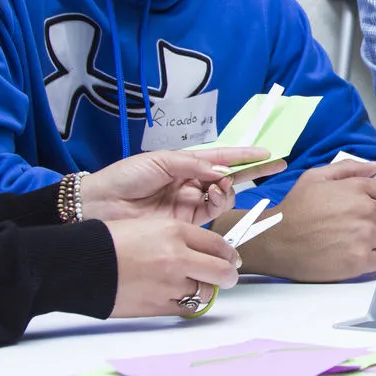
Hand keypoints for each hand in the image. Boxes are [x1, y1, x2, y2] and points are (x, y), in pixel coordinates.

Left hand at [77, 147, 282, 225]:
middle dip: (252, 171)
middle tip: (273, 165)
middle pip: (229, 177)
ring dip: (230, 187)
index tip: (267, 152)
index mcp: (184, 164)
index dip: (244, 155)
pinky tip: (216, 194)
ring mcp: (190, 203)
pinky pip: (212, 214)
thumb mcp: (160, 161)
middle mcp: (191, 183)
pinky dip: (220, 203)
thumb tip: (222, 170)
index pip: (221, 157)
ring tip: (222, 184)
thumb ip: (193, 165)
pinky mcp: (187, 223)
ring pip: (223, 196)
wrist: (102, 204)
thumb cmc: (126, 177)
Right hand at [104, 214, 240, 317]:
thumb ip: (178, 238)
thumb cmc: (108, 242)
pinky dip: (184, 303)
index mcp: (174, 231)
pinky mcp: (158, 306)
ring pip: (206, 293)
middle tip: (224, 276)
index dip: (228, 254)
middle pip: (224, 272)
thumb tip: (203, 252)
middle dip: (227, 275)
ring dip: (203, 290)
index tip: (230, 258)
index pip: (219, 245)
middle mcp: (177, 257)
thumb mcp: (149, 226)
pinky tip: (174, 296)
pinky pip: (185, 308)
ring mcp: (169, 284)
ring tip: (192, 286)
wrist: (79, 264)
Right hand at [232, 160, 375, 281]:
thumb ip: (349, 168)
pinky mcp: (358, 261)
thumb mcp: (316, 177)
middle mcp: (365, 211)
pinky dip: (375, 260)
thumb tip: (375, 166)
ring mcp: (363, 237)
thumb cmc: (294, 209)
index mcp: (358, 188)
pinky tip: (359, 255)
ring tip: (366, 243)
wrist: (275, 240)